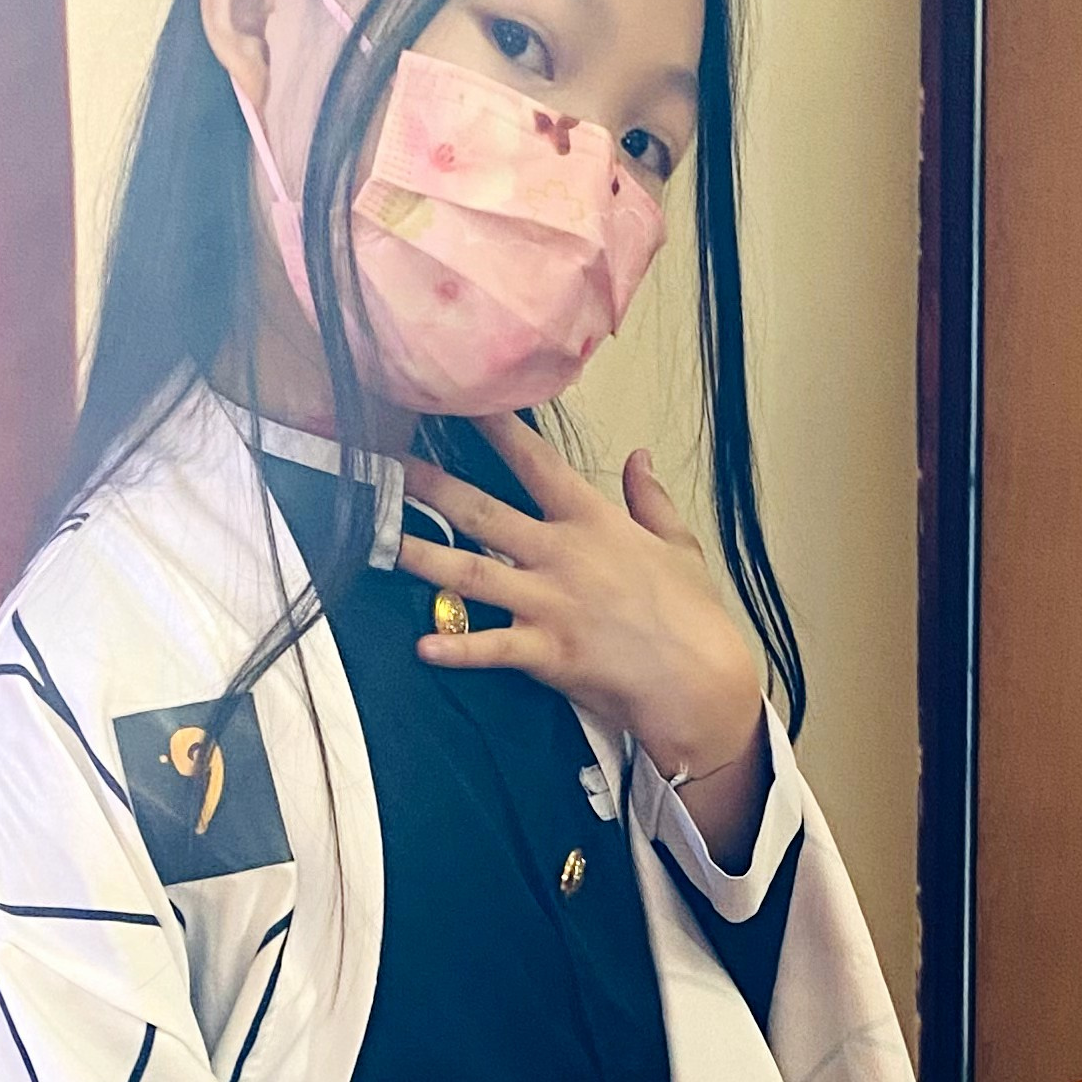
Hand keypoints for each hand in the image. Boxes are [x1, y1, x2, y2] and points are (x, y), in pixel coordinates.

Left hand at [395, 412, 768, 788]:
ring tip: (381, 543)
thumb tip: (639, 456)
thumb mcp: (678, 543)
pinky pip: (490, 648)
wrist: (699, 679)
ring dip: (423, 557)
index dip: (496, 428)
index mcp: (593, 521)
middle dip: (432, 487)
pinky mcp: (545, 652)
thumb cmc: (691, 614)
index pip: (537, 463)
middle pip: (484, 512)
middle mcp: (561, 554)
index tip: (460, 402)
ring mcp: (549, 602)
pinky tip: (422, 646)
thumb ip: (650, 498)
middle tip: (389, 467)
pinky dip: (456, 649)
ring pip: (471, 573)